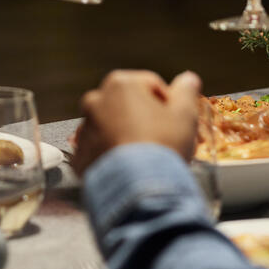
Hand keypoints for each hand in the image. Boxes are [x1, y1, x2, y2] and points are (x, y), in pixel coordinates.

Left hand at [71, 70, 201, 174]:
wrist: (139, 189)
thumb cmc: (163, 145)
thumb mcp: (185, 113)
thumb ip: (186, 90)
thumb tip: (188, 79)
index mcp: (120, 83)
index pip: (150, 86)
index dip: (167, 104)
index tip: (175, 122)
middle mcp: (96, 100)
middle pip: (128, 106)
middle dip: (144, 119)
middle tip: (161, 140)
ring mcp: (85, 129)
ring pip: (112, 128)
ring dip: (126, 137)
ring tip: (146, 158)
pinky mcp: (80, 157)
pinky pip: (100, 153)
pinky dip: (112, 158)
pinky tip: (129, 169)